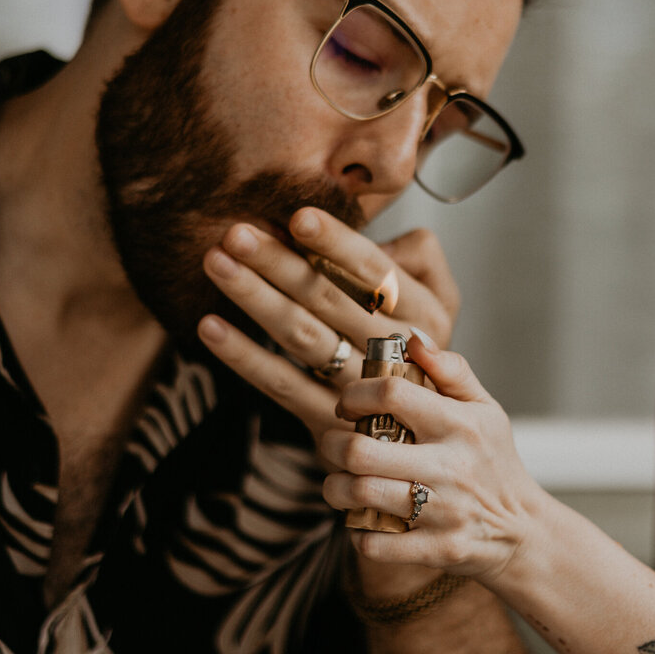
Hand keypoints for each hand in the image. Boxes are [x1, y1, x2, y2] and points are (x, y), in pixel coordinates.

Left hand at [197, 207, 459, 443]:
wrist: (425, 436)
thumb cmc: (422, 348)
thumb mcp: (443, 299)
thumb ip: (420, 256)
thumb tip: (379, 233)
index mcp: (424, 314)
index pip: (376, 272)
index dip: (337, 243)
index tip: (299, 217)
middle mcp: (395, 350)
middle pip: (330, 299)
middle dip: (280, 263)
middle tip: (238, 233)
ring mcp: (360, 390)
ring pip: (303, 337)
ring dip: (255, 299)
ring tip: (217, 264)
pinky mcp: (329, 420)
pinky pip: (282, 385)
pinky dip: (244, 356)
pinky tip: (211, 327)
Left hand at [320, 332, 549, 584]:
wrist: (524, 531)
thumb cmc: (496, 463)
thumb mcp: (486, 410)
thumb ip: (450, 370)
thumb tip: (412, 338)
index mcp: (459, 424)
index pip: (391, 394)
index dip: (355, 394)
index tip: (348, 406)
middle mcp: (451, 466)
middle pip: (362, 451)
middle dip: (332, 446)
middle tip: (334, 446)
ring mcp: (444, 511)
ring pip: (361, 495)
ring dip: (335, 489)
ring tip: (339, 483)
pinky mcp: (438, 548)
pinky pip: (375, 543)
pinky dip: (357, 533)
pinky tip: (362, 520)